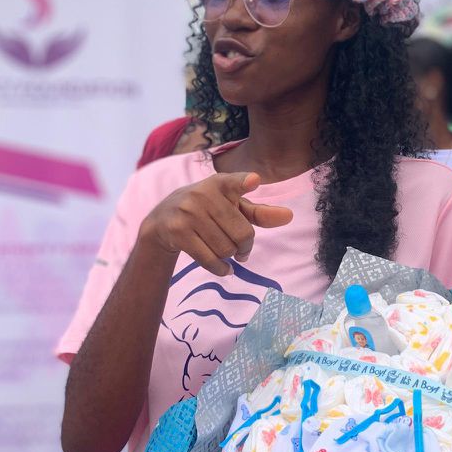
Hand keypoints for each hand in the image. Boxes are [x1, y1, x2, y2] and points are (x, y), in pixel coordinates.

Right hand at [138, 171, 292, 276]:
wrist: (162, 219)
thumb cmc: (207, 210)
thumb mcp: (231, 206)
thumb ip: (260, 212)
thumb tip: (289, 216)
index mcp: (219, 183)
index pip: (234, 182)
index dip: (244, 182)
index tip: (253, 181)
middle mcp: (202, 194)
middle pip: (242, 233)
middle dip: (245, 246)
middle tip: (242, 249)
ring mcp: (188, 213)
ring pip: (226, 249)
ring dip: (231, 257)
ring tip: (227, 253)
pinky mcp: (178, 232)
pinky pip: (210, 260)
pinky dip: (222, 269)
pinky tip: (224, 268)